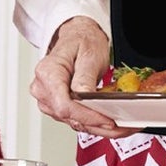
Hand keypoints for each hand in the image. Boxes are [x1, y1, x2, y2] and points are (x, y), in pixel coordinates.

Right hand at [30, 17, 134, 138]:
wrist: (76, 37)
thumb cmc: (81, 42)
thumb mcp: (88, 55)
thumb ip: (85, 77)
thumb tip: (85, 97)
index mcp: (48, 73)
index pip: (64, 106)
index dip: (87, 116)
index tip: (107, 120)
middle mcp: (43, 89)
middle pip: (69, 117)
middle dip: (97, 125)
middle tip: (122, 127)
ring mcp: (48, 100)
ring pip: (74, 123)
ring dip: (98, 128)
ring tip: (121, 127)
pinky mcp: (57, 107)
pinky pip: (76, 120)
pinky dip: (94, 124)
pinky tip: (110, 124)